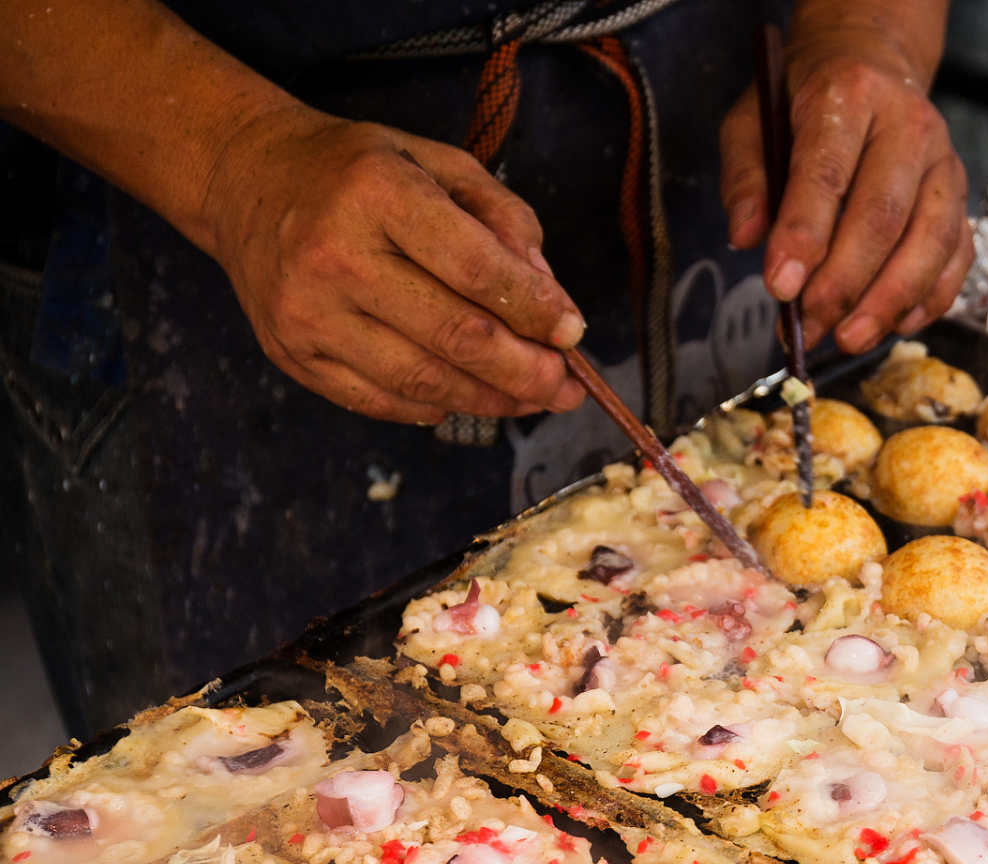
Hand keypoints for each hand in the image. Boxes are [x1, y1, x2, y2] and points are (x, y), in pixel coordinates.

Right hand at [201, 108, 587, 423]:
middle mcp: (335, 255)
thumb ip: (504, 221)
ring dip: (491, 401)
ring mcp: (307, 313)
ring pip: (423, 381)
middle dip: (527, 372)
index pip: (476, 269)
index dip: (535, 310)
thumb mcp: (438, 164)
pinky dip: (436, 407)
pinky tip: (469, 398)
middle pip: (456, 337)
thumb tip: (549, 300)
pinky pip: (381, 402)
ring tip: (532, 399)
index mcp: (377, 193)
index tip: (573, 334)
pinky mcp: (291, 355)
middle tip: (566, 388)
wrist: (247, 182)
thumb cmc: (359, 172)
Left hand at [720, 13, 970, 354]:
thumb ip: (745, 177)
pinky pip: (958, 255)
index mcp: (849, 95)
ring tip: (850, 339)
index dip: (804, 236)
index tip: (780, 287)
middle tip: (812, 328)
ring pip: (931, 241)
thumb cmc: (805, 101)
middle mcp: (908, 125)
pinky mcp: (961, 195)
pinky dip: (930, 297)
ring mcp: (944, 161)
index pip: (827, 174)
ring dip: (890, 301)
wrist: (872, 63)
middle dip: (845, 283)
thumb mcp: (754, 120)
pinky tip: (895, 324)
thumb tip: (747, 238)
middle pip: (883, 216)